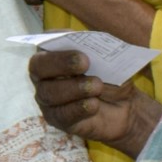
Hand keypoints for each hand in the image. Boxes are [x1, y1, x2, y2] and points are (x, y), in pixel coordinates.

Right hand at [29, 49, 161, 155]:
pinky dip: (78, 108)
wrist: (123, 106)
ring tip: (97, 86)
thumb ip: (97, 48)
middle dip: (61, 64)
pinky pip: (60, 114)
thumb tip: (91, 42)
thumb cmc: (110, 75)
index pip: (43, 48)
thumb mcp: (108, 58)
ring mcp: (47, 98)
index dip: (58, 50)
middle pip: (38, 68)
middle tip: (85, 64)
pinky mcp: (57, 118)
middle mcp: (44, 75)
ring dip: (74, 88)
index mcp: (53, 53)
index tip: (82, 54)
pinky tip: (94, 104)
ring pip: (48, 93)